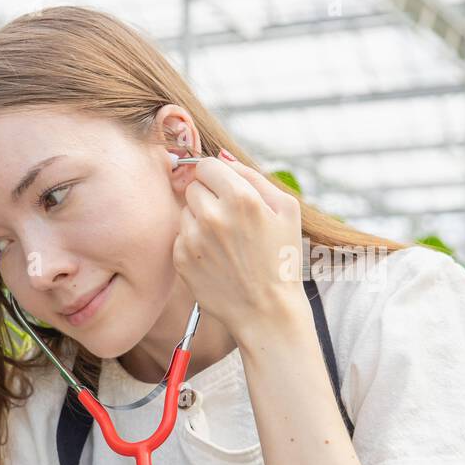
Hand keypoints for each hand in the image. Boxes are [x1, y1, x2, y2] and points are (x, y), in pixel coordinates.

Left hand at [174, 149, 308, 338]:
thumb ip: (253, 175)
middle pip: (193, 186)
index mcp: (242, 198)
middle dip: (208, 196)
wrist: (266, 309)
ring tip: (223, 241)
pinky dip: (192, 242)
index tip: (225, 188)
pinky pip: (179, 236)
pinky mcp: (181, 259)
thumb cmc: (280, 257)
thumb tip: (222, 156)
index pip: (207, 165)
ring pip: (185, 211)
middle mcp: (213, 216)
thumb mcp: (285, 209)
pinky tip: (214, 257)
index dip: (216, 175)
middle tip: (229, 219)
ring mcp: (193, 239)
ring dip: (199, 220)